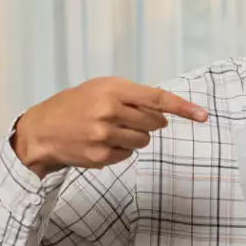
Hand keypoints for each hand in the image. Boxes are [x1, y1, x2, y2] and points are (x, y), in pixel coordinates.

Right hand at [12, 76, 207, 176]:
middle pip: (154, 123)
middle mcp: (110, 112)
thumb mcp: (101, 88)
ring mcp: (105, 136)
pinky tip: (102, 142)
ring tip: (111, 130)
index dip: (183, 108)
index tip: (203, 115)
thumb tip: (165, 113)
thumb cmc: (75, 104)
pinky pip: (128, 155)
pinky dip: (121, 150)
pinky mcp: (101, 157)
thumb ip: (132, 96)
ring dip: (135, 137)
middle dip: (148, 122)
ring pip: (143, 141)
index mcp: (113, 90)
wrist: (42, 129)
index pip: (157, 99)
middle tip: (126, 117)